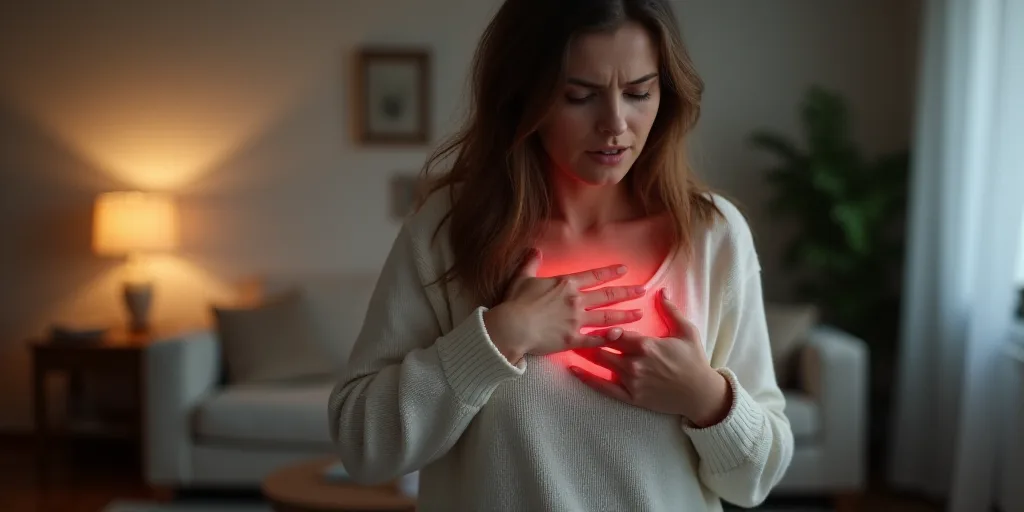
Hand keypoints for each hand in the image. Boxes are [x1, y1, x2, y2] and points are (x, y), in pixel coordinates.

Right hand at [483, 249, 646, 363]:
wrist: (512, 326)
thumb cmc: (516, 302)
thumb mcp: (522, 278)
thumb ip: (531, 264)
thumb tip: (535, 251)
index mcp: (566, 284)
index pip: (594, 276)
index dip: (610, 272)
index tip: (625, 269)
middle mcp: (576, 300)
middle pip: (607, 295)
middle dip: (627, 292)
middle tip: (643, 290)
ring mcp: (577, 321)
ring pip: (607, 317)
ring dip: (625, 315)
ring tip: (640, 313)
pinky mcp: (573, 340)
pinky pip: (595, 340)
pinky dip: (609, 339)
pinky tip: (622, 337)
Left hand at [571, 288, 731, 426]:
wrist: (701, 394)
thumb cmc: (694, 360)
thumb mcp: (686, 331)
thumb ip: (670, 310)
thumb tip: (661, 290)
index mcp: (646, 344)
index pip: (616, 331)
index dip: (602, 324)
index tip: (590, 316)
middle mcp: (635, 363)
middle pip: (604, 347)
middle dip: (589, 338)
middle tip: (572, 327)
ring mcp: (631, 382)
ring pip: (601, 365)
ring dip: (586, 353)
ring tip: (569, 343)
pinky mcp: (631, 397)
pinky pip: (604, 388)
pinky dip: (587, 379)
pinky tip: (574, 370)